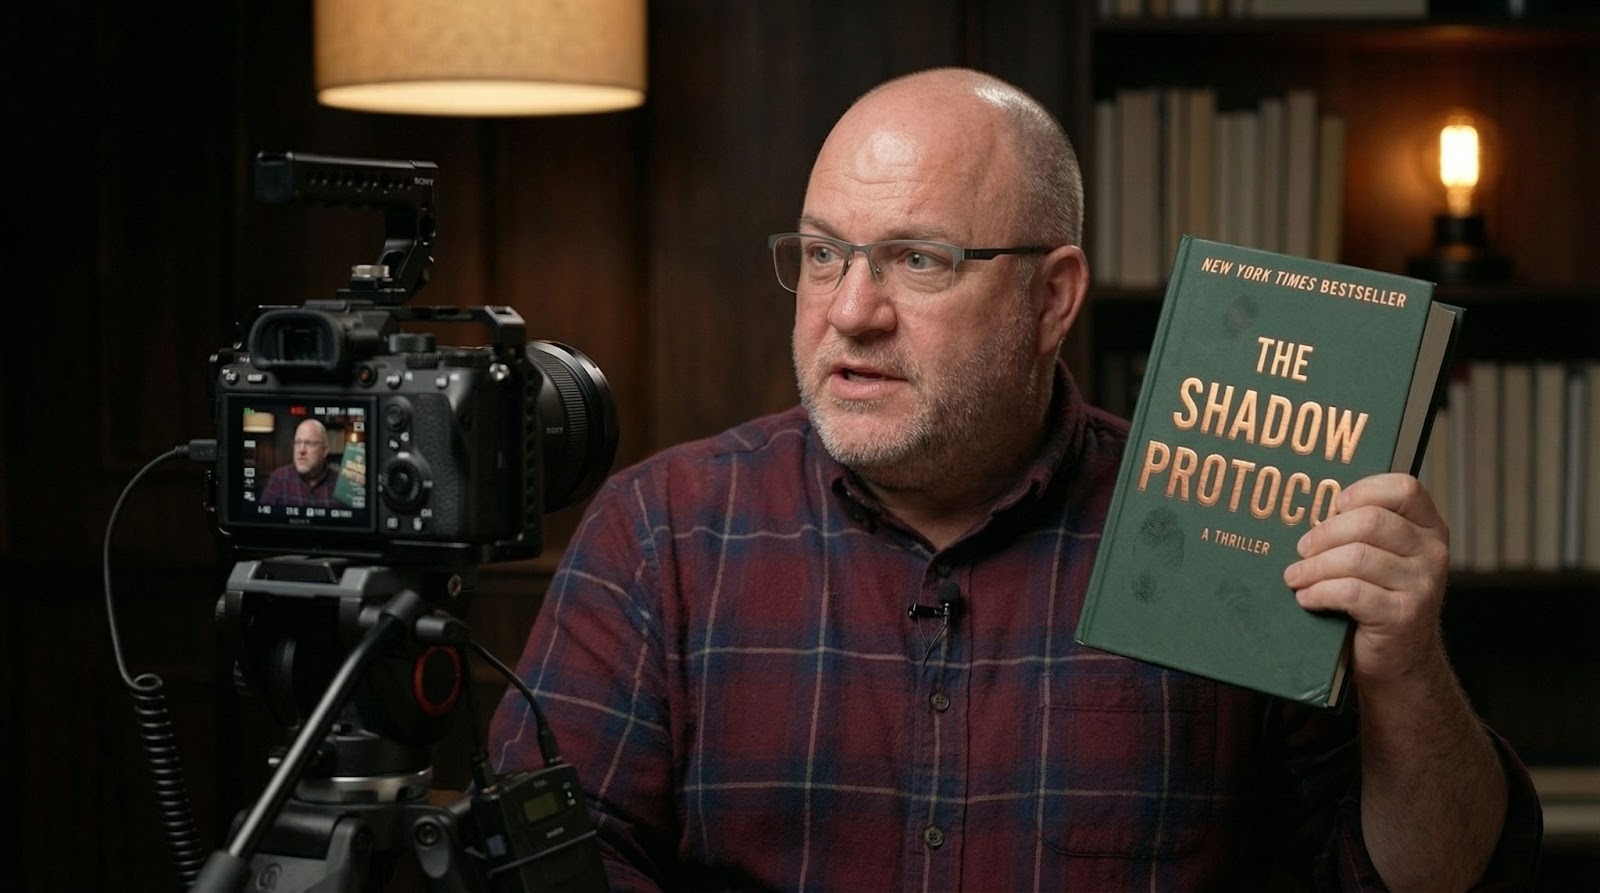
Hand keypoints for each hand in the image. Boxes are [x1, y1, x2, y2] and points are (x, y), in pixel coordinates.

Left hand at [1283, 473, 1451, 686]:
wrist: (1400, 661)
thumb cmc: (1379, 601)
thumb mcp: (1381, 560)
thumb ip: (1361, 532)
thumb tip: (1310, 513)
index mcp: (1429, 529)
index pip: (1404, 488)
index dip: (1364, 490)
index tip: (1334, 505)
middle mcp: (1432, 553)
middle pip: (1369, 521)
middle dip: (1325, 534)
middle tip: (1301, 549)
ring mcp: (1422, 585)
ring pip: (1356, 557)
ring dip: (1314, 567)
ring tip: (1296, 576)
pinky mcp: (1403, 615)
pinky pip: (1351, 592)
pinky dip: (1320, 592)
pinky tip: (1306, 597)